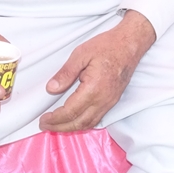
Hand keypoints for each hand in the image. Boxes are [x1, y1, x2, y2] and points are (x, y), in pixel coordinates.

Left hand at [39, 10, 155, 131]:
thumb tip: (51, 88)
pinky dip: (83, 123)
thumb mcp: (81, 54)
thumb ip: (66, 73)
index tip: (43, 119)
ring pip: (89, 123)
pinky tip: (74, 120)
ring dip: (71, 128)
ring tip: (56, 126)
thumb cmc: (107, 46)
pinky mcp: (113, 101)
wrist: (130, 45)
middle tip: (45, 125)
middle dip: (60, 127)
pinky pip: (97, 119)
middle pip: (79, 123)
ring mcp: (110, 102)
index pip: (71, 111)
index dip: (55, 118)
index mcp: (94, 88)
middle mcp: (103, 100)